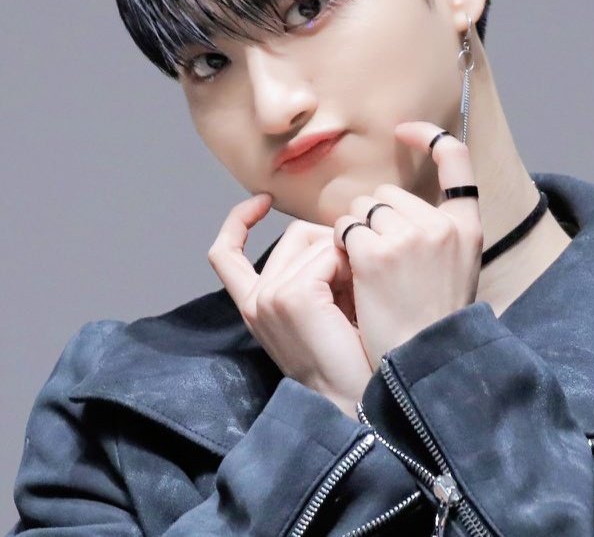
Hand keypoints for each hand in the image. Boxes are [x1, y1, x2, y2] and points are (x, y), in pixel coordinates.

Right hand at [207, 194, 371, 418]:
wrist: (356, 402)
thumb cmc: (349, 356)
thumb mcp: (317, 309)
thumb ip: (309, 272)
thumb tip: (330, 232)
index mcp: (254, 305)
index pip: (225, 253)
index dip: (238, 221)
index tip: (263, 201)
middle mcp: (255, 299)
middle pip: (294, 234)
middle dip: (331, 246)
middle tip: (355, 284)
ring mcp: (270, 296)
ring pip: (312, 239)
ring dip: (344, 257)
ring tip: (358, 296)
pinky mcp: (292, 296)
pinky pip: (328, 254)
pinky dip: (349, 266)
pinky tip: (357, 296)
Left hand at [332, 121, 482, 369]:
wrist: (422, 364)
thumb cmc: (430, 322)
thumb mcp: (454, 270)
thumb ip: (435, 233)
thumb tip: (390, 207)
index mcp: (466, 229)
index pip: (457, 160)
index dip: (430, 138)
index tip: (405, 131)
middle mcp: (442, 226)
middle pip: (387, 194)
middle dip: (375, 219)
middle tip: (381, 263)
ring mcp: (410, 237)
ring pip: (361, 209)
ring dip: (355, 234)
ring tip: (371, 275)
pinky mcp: (376, 253)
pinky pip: (343, 228)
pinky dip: (340, 248)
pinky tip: (356, 277)